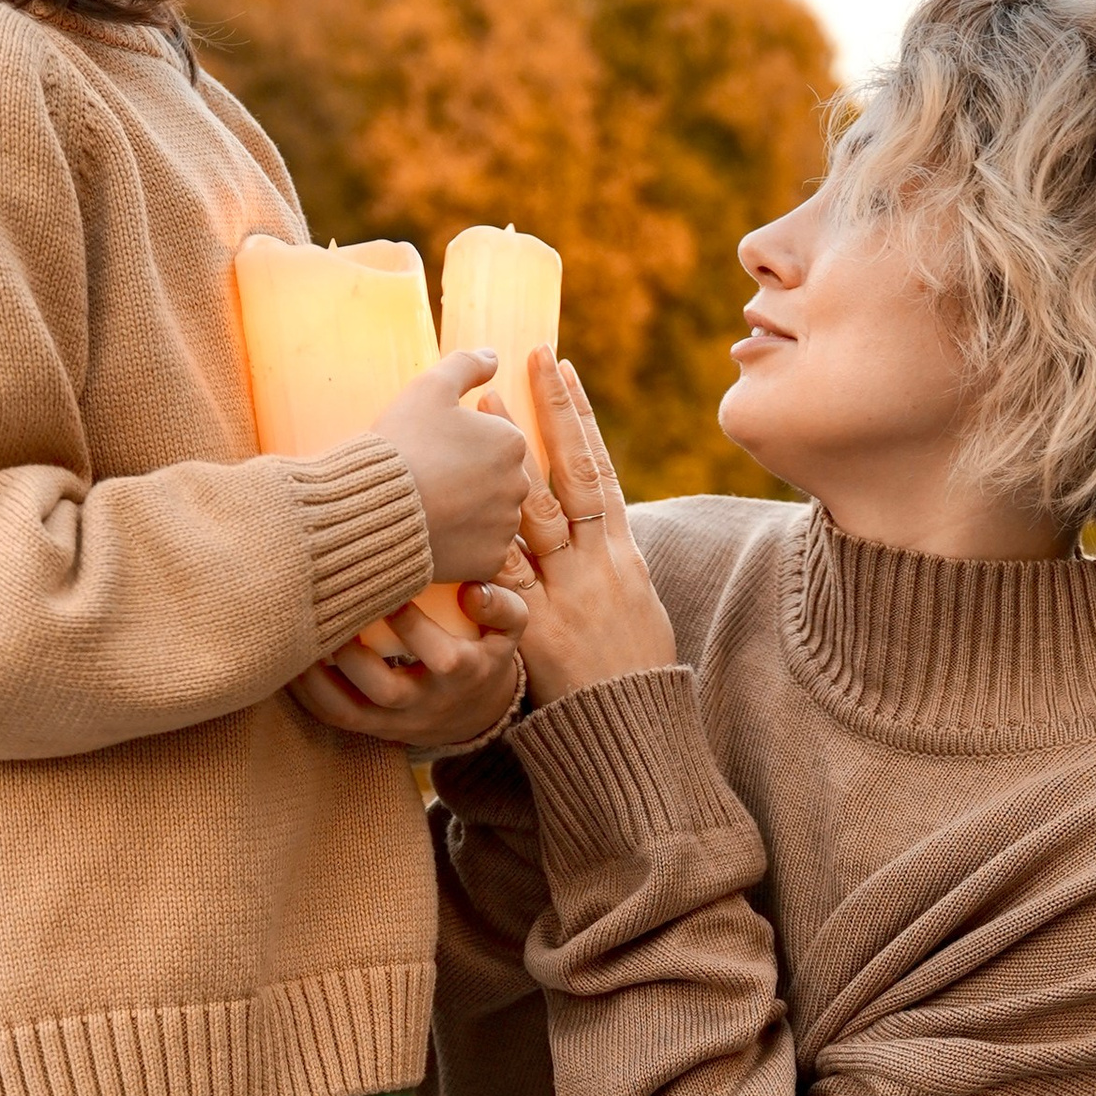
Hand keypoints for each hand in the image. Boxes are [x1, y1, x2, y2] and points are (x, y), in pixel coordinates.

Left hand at [289, 582, 528, 750]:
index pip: (437, 652)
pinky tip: (290, 660)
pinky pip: (333, 717)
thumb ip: (501, 606)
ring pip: (349, 710)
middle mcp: (427, 703)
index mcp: (463, 673)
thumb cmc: (483, 652)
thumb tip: (471, 591)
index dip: (407, 619)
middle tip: (325, 608)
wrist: (476, 711)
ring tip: (297, 634)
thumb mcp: (509, 630)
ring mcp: (395, 721)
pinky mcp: (371, 728)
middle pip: (386, 688)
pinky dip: (306, 693)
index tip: (381, 581)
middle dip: (351, 651)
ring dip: (316, 676)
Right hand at [362, 350, 534, 588]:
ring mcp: (506, 527)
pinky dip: (462, 547)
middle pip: (497, 479)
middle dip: (470, 480)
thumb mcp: (429, 387)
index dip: (462, 444)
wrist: (376, 509)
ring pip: (491, 517)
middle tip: (429, 481)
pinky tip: (435, 537)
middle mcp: (519, 485)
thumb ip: (466, 365)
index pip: (495, 440)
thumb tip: (493, 356)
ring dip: (468, 513)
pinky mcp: (489, 563)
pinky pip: (480, 553)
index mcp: (511, 441)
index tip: (434, 450)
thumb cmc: (402, 444)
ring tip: (429, 510)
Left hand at [495, 352, 677, 706]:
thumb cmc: (633, 672)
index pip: (598, 470)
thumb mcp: (633, 605)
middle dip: (546, 418)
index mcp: (621, 554)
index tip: (561, 368)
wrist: (634, 730)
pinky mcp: (540, 635)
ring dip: (508, 463)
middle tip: (521, 364)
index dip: (579, 418)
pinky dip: (484, 558)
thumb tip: (590, 523)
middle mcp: (597, 564)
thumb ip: (602, 563)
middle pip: (569, 477)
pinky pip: (506, 590)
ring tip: (482, 414)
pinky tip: (461, 520)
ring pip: (536, 518)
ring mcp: (569, 596)